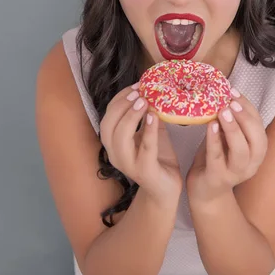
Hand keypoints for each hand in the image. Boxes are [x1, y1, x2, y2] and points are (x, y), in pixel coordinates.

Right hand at [100, 83, 182, 205]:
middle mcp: (115, 154)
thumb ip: (147, 114)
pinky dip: (148, 131)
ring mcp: (128, 164)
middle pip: (108, 125)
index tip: (136, 85)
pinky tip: (154, 117)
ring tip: (144, 101)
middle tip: (139, 92)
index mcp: (113, 142)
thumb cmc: (157, 157)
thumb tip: (153, 89)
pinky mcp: (145, 171)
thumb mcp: (150, 131)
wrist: (166, 188)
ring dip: (131, 116)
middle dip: (122, 105)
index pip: (108, 116)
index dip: (119, 98)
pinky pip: (145, 148)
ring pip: (120, 138)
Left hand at [186, 88, 267, 202]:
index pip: (259, 127)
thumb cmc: (217, 159)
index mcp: (256, 152)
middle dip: (246, 118)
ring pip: (242, 152)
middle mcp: (251, 164)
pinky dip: (215, 140)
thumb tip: (223, 93)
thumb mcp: (226, 138)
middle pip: (258, 140)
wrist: (205, 192)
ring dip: (234, 129)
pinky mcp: (218, 178)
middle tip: (231, 102)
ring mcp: (236, 174)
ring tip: (223, 112)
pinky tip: (210, 125)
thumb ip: (230, 122)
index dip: (249, 108)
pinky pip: (218, 158)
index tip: (234, 91)